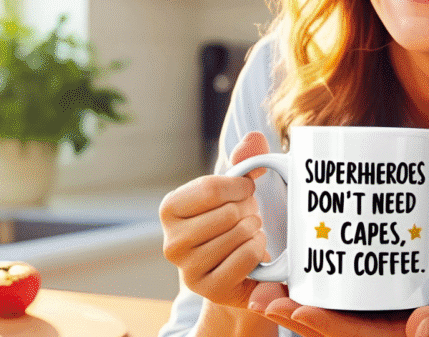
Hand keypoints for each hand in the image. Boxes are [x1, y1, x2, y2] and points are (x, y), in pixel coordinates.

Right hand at [159, 132, 273, 309]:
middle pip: (226, 213)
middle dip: (246, 210)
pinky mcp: (209, 289)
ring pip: (238, 235)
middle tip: (245, 217)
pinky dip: (258, 249)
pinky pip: (247, 258)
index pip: (210, 189)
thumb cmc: (234, 219)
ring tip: (248, 233)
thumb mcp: (235, 188)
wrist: (240, 266)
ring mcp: (188, 270)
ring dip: (254, 230)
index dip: (238, 186)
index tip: (246, 189)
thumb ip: (245, 160)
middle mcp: (171, 242)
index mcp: (170, 209)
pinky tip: (252, 250)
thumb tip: (254, 140)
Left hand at [257, 280, 428, 336]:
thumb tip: (420, 326)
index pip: (345, 334)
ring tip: (262, 287)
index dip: (317, 324)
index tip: (292, 311)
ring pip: (322, 315)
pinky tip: (291, 275)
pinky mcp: (368, 308)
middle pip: (323, 327)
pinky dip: (312, 292)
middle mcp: (371, 333)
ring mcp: (367, 322)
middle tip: (259, 296)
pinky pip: (335, 303)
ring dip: (293, 303)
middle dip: (290, 313)